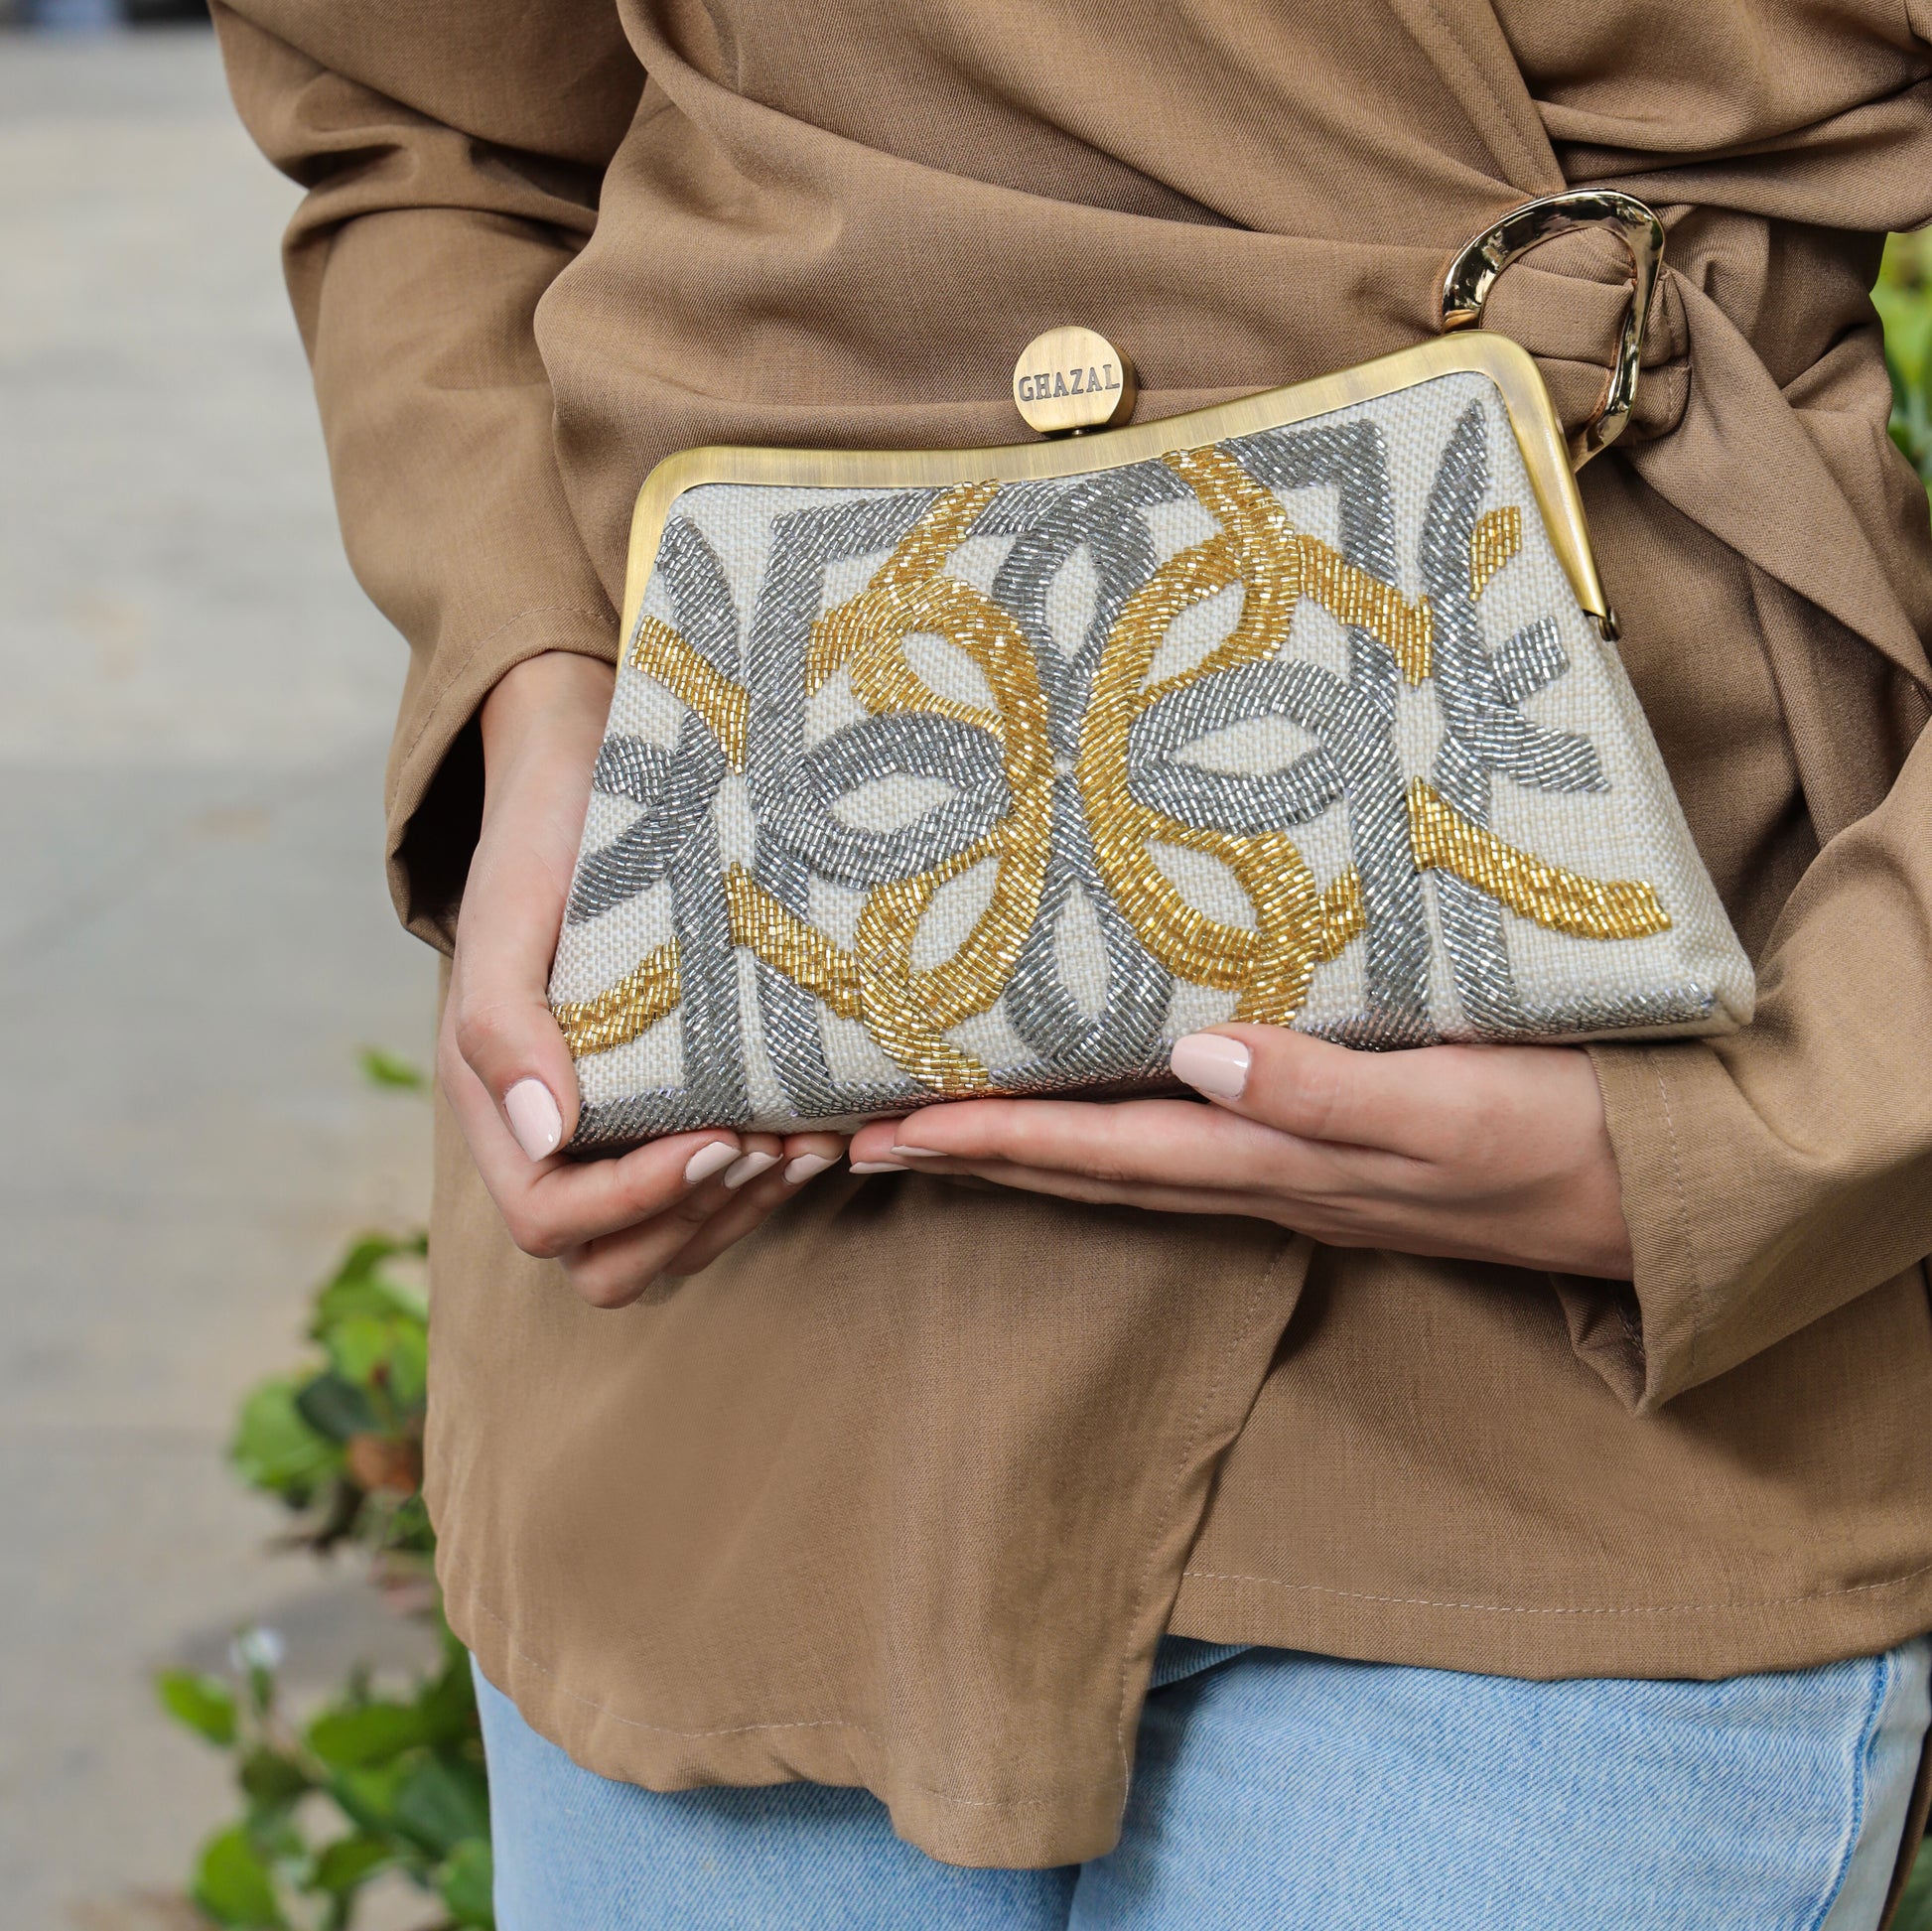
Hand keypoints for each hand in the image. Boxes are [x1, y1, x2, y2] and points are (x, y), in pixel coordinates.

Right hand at [440, 650, 843, 1308]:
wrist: (585, 776)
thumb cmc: (544, 840)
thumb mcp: (512, 916)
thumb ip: (506, 1026)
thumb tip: (546, 1136)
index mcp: (498, 1104)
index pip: (549, 1218)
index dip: (633, 1201)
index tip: (719, 1137)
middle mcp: (548, 1137)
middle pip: (608, 1262)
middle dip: (697, 1219)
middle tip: (771, 1147)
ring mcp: (610, 1133)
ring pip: (668, 1244)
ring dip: (741, 1212)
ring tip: (809, 1145)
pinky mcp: (667, 1111)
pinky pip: (709, 1195)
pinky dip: (762, 1182)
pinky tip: (815, 1131)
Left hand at [847, 1026, 1632, 1277]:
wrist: (1666, 1196)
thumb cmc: (1570, 1139)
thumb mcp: (1452, 1110)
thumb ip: (1324, 1090)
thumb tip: (1191, 1056)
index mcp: (1276, 1162)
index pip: (1096, 1151)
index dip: (985, 1139)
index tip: (880, 1126)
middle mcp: (1264, 1176)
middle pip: (1085, 1168)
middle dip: (972, 1152)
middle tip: (864, 1132)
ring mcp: (1294, 1172)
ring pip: (1127, 1163)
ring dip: (1029, 1148)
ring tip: (944, 1123)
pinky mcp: (1330, 1152)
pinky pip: (1187, 1147)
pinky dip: (1116, 1130)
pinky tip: (1104, 1099)